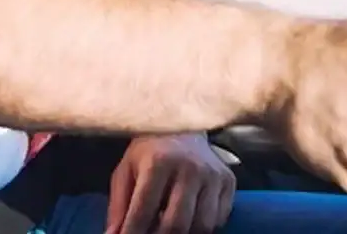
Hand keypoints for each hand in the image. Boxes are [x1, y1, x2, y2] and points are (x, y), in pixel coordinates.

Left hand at [106, 133, 235, 233]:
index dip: (132, 233)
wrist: (182, 124)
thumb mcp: (127, 169)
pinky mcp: (228, 180)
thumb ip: (119, 204)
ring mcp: (212, 174)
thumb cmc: (149, 150)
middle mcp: (188, 167)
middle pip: (175, 225)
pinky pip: (218, 220)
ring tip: (168, 228)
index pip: (143, 210)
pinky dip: (203, 227)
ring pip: (201, 226)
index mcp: (158, 161)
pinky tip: (189, 218)